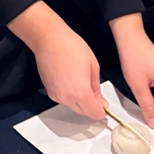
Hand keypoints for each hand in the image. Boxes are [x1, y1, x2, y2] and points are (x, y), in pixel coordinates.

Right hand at [8, 2, 105, 119]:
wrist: (49, 39)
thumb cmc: (73, 47)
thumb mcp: (93, 66)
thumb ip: (97, 88)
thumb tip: (102, 103)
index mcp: (81, 92)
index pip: (94, 114)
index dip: (101, 111)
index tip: (104, 104)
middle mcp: (67, 98)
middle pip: (83, 113)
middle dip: (91, 106)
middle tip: (94, 91)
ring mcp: (56, 96)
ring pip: (73, 106)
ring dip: (80, 101)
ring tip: (81, 81)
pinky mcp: (49, 92)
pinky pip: (64, 100)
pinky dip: (70, 96)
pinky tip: (70, 80)